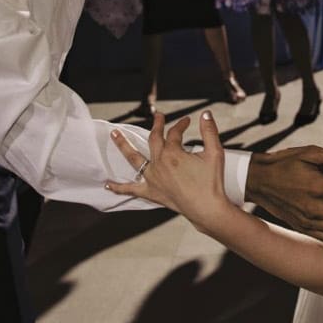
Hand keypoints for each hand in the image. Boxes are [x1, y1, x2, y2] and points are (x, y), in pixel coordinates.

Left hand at [106, 112, 231, 231]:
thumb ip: (209, 131)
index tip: (187, 121)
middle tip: (158, 117)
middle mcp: (159, 163)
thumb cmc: (211, 182)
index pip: (175, 133)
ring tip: (115, 135)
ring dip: (123, 145)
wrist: (206, 209)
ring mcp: (153, 178)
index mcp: (173, 153)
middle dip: (156, 126)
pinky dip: (119, 187)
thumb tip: (205, 113)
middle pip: (153, 139)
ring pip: (134, 159)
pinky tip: (108, 185)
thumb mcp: (215, 153)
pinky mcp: (151, 192)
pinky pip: (131, 189)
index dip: (181, 124)